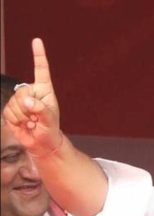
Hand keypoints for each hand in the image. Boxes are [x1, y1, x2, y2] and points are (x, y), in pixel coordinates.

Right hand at [2, 38, 62, 157]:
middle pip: (22, 92)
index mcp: (44, 90)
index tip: (37, 40)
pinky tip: (24, 124)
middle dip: (28, 108)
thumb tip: (27, 101)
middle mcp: (31, 92)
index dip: (38, 55)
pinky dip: (16, 121)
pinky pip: (8, 112)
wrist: (41, 142)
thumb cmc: (50, 129)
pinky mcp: (10, 109)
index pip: (41, 69)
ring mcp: (19, 100)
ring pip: (14, 104)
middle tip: (37, 118)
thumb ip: (41, 109)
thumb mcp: (50, 119)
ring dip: (23, 117)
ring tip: (32, 122)